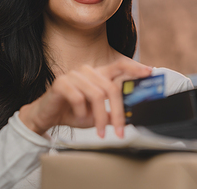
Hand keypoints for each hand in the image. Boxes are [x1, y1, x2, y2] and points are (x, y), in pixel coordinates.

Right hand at [19, 58, 151, 137]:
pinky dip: (82, 112)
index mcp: (98, 74)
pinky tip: (79, 117)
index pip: (119, 65)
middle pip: (111, 88)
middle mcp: (88, 71)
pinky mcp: (61, 82)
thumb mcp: (97, 113)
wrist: (46, 116)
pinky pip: (79, 98)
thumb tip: (132, 116)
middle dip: (118, 112)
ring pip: (97, 95)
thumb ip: (112, 110)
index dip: (135, 68)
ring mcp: (74, 75)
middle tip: (120, 131)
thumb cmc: (73, 111)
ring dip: (100, 117)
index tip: (149, 72)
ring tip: (100, 130)